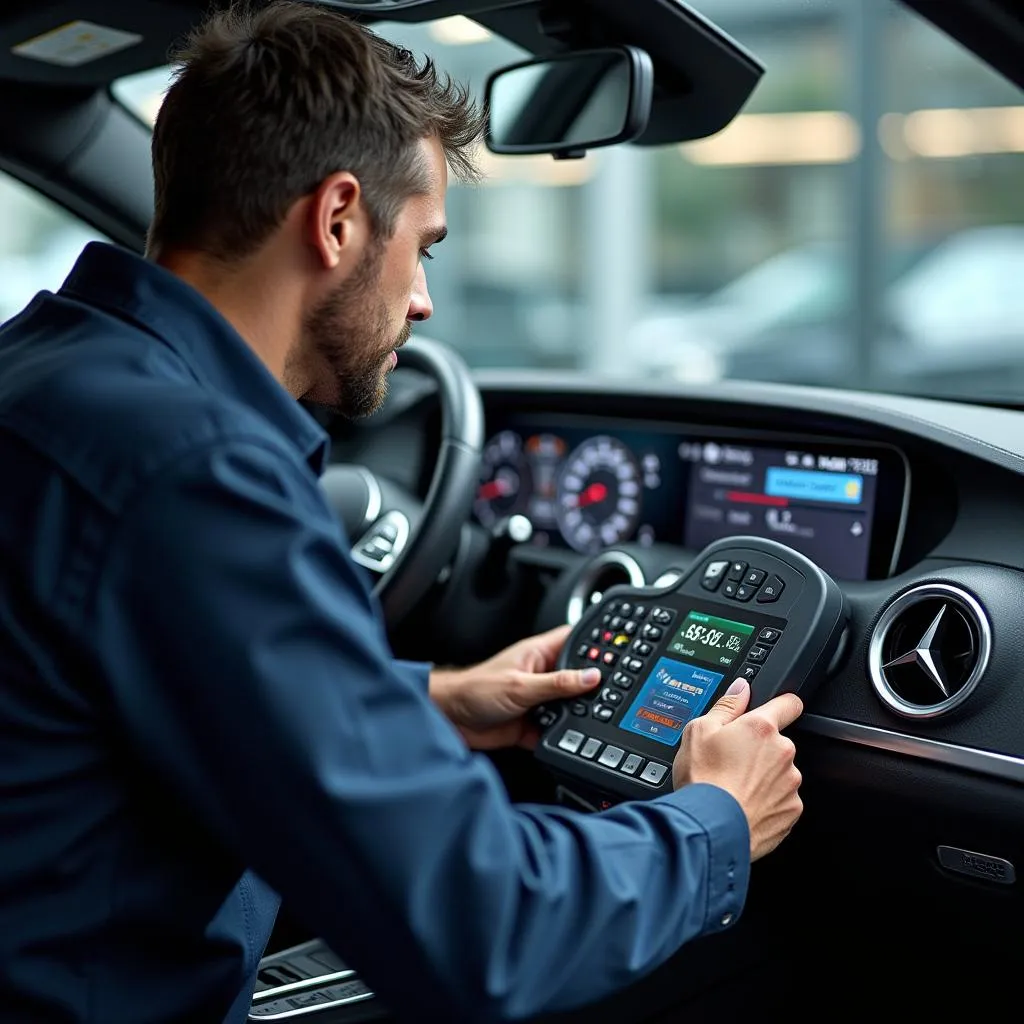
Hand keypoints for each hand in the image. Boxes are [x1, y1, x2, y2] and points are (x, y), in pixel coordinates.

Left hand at [430, 625, 600, 749]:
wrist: (450, 720)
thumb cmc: (475, 689)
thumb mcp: (521, 685)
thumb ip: (558, 684)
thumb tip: (591, 677)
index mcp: (539, 654)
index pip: (576, 640)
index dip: (598, 643)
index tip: (620, 650)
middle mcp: (542, 675)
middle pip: (578, 677)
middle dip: (593, 685)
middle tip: (613, 692)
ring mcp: (539, 700)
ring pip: (570, 706)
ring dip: (577, 714)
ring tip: (591, 718)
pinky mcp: (533, 724)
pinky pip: (557, 730)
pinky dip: (564, 736)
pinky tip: (571, 739)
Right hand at [672, 679, 803, 861]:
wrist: (710, 827)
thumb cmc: (703, 780)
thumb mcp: (699, 730)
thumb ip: (726, 706)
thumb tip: (741, 688)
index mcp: (761, 728)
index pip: (789, 703)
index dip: (782, 704)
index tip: (777, 709)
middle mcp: (783, 753)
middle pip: (778, 743)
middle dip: (761, 749)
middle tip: (733, 761)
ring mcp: (790, 783)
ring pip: (780, 773)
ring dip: (765, 777)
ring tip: (735, 788)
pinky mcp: (792, 811)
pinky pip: (783, 800)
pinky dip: (768, 802)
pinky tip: (744, 805)